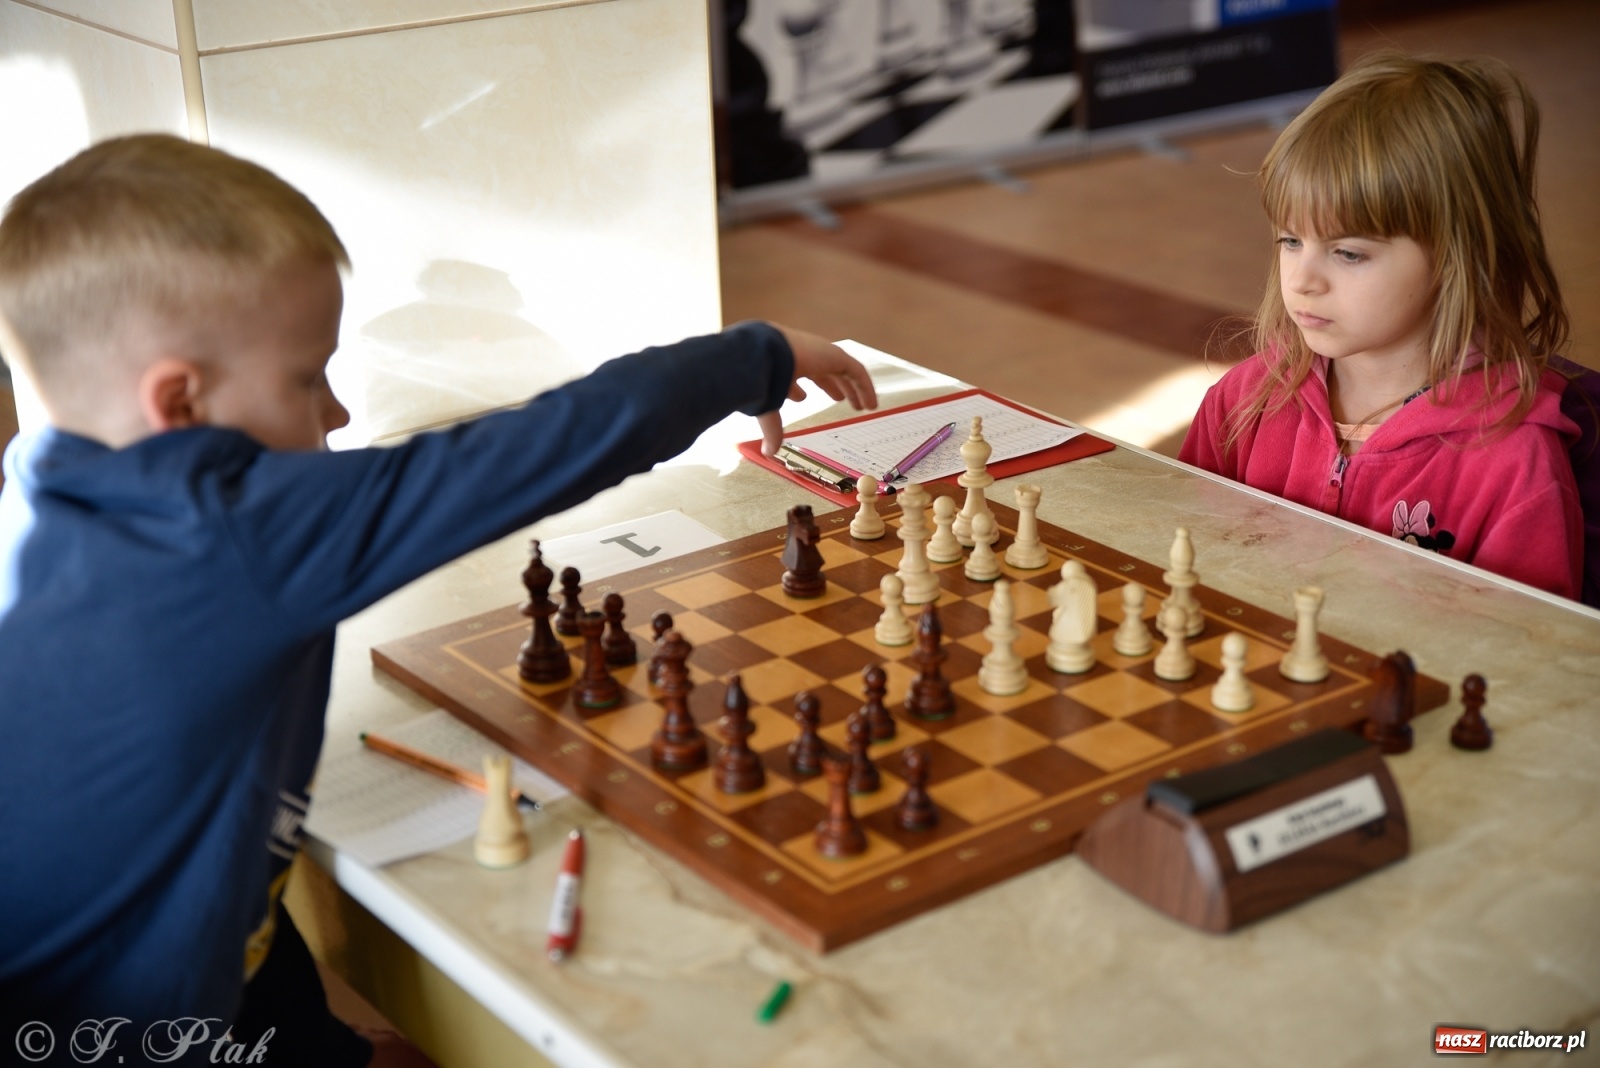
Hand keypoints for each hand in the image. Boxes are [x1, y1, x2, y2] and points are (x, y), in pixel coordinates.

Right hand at [758, 325, 877, 455]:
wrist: (762, 356)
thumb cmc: (758, 379)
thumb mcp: (768, 408)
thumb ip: (772, 429)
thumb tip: (769, 452)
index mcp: (781, 363)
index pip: (792, 374)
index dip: (798, 388)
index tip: (802, 398)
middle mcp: (801, 355)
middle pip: (821, 371)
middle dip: (831, 386)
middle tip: (840, 399)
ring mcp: (820, 353)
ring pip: (842, 371)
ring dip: (850, 388)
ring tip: (860, 406)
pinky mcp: (836, 355)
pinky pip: (856, 371)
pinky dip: (864, 387)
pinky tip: (870, 405)